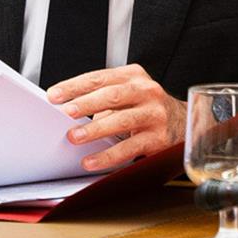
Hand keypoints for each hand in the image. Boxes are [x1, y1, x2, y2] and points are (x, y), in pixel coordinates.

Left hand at [47, 63, 185, 171]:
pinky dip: (108, 156)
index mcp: (134, 76)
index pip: (100, 77)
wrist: (184, 123)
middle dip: (86, 104)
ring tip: (75, 137)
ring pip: (122, 120)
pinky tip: (91, 160)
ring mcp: (154, 114)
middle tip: (65, 113)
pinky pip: (129, 148)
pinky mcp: (158, 138)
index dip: (75, 86)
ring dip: (95, 129)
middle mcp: (146, 91)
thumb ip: (103, 98)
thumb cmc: (146, 107)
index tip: (54, 95)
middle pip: (111, 95)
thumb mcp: (128, 93)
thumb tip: (68, 111)